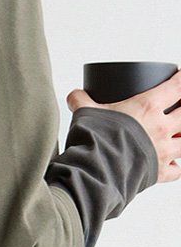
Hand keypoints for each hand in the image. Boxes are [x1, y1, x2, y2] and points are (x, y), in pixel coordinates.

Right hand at [66, 70, 180, 183]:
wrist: (98, 168)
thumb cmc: (96, 138)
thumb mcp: (84, 111)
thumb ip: (80, 100)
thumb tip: (75, 95)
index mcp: (147, 108)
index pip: (176, 87)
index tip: (180, 74)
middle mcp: (161, 128)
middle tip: (180, 104)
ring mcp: (164, 151)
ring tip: (177, 134)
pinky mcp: (160, 171)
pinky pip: (176, 169)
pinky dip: (176, 166)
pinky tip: (171, 163)